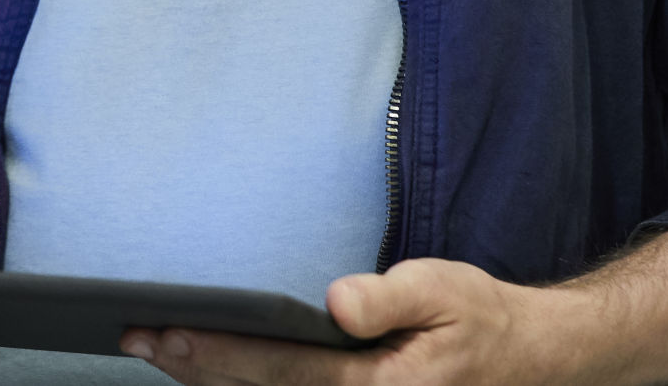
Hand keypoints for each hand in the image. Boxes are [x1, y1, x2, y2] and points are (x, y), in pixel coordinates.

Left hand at [120, 231, 667, 385]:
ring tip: (156, 352)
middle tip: (132, 337)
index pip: (276, 371)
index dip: (213, 353)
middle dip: (192, 369)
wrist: (534, 364)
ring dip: (210, 383)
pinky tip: (208, 373)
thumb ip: (391, 296)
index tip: (163, 332)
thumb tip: (339, 301)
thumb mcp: (446, 291)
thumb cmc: (484, 323)